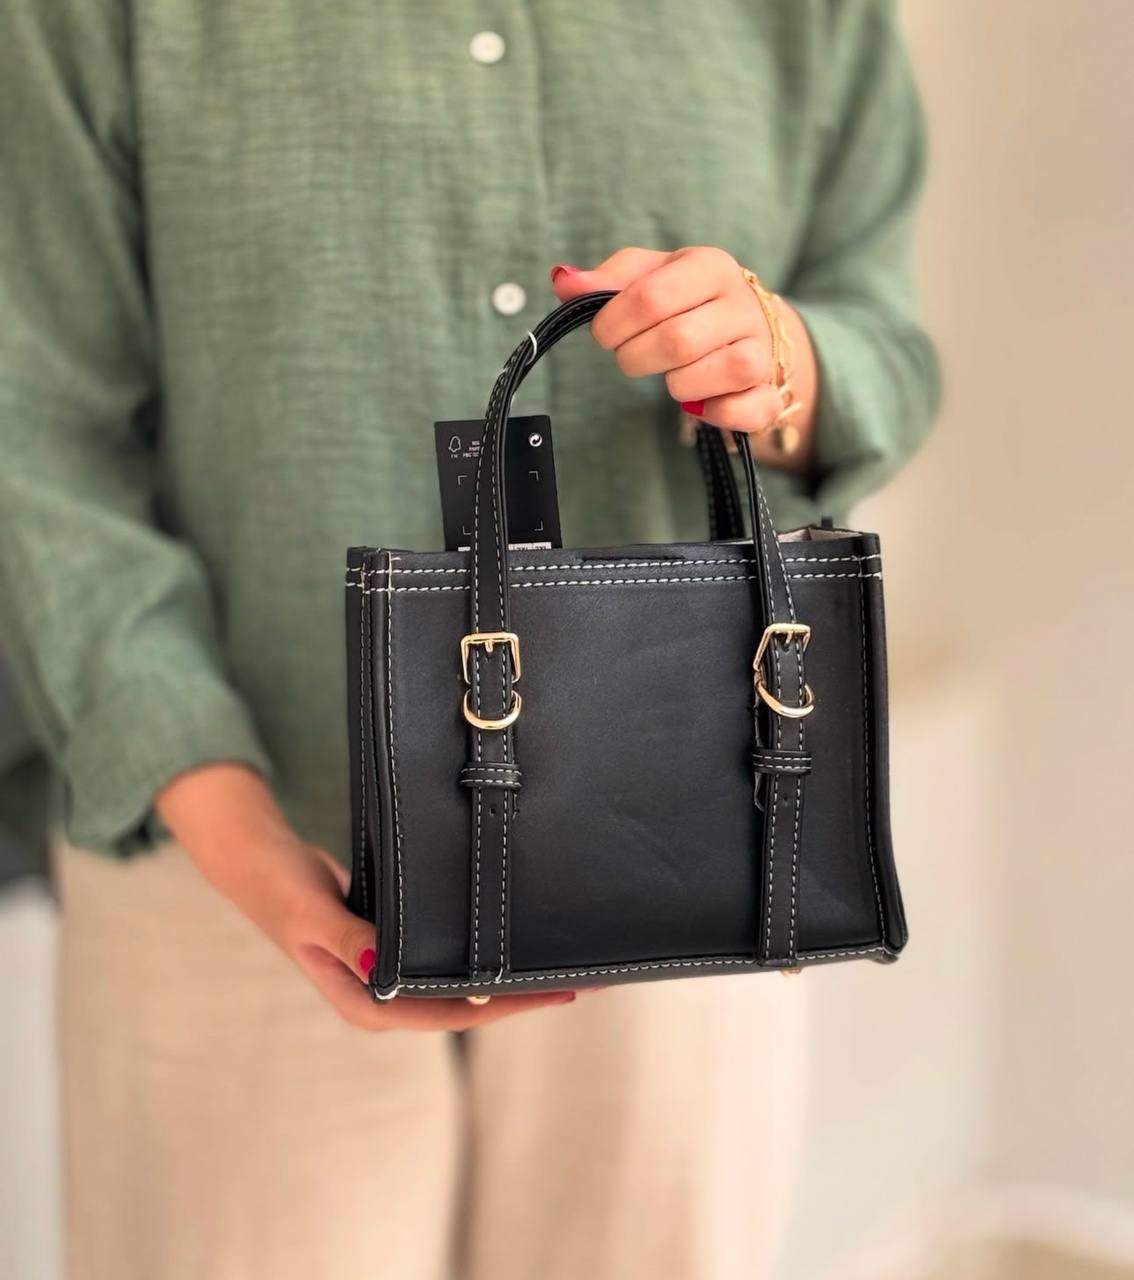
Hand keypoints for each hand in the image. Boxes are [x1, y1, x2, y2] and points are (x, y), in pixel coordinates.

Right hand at [155, 763, 576, 1029]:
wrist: (262, 861)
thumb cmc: (282, 890)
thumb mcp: (311, 915)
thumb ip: (347, 943)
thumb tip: (388, 972)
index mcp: (365, 1004)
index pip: (448, 1015)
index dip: (503, 1007)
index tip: (550, 994)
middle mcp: (382, 998)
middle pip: (463, 1006)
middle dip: (517, 996)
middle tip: (573, 979)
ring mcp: (389, 975)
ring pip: (457, 984)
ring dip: (502, 976)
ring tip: (553, 961)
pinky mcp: (393, 950)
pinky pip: (444, 959)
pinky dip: (477, 952)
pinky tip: (507, 936)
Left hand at [548, 246, 817, 471]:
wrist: (753, 327)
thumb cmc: (689, 300)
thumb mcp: (650, 276)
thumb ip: (606, 279)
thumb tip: (562, 279)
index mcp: (710, 266)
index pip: (650, 297)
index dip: (613, 324)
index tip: (605, 334)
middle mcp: (742, 304)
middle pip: (675, 341)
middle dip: (636, 358)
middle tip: (632, 357)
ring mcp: (761, 349)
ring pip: (704, 378)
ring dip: (673, 385)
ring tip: (671, 375)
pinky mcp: (768, 391)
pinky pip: (741, 411)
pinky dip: (713, 414)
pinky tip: (701, 403)